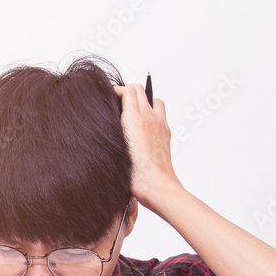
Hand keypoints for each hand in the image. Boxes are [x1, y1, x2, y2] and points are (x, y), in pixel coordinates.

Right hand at [113, 83, 181, 211]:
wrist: (155, 186)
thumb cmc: (136, 174)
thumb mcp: (117, 146)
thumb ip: (116, 124)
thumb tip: (114, 111)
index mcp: (136, 119)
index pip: (129, 90)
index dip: (118, 89)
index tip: (110, 94)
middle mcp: (150, 118)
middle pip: (141, 90)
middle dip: (129, 91)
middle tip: (119, 98)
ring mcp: (160, 125)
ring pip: (154, 100)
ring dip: (143, 100)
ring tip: (133, 110)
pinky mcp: (165, 134)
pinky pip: (160, 114)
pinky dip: (152, 113)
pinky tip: (144, 126)